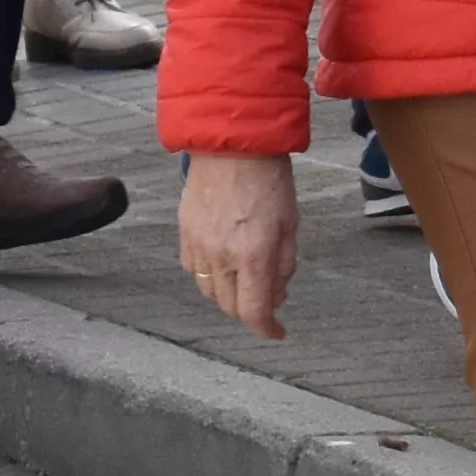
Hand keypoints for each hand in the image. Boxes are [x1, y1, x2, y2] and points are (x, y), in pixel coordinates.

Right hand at [180, 149, 301, 341]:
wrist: (232, 144)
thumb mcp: (290, 226)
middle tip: (266, 298)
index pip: (254, 311)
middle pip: (229, 306)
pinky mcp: (184, 231)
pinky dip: (208, 275)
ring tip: (244, 278)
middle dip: (250, 311)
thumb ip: (283, 266)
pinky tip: (222, 261)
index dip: (267, 329)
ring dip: (228, 294)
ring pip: (208, 291)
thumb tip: (276, 294)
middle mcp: (222, 255)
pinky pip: (193, 269)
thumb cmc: (268, 180)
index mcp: (254, 254)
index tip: (276, 331)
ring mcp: (198, 244)